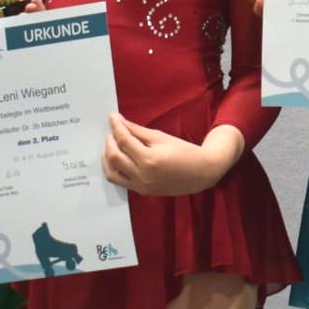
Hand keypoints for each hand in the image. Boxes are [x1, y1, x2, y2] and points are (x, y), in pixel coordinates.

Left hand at [103, 115, 240, 195]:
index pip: (124, 140)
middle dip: (109, 140)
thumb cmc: (185, 152)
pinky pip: (120, 181)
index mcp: (149, 159)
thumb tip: (121, 123)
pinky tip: (118, 160)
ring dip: (107, 157)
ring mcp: (140, 185)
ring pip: (111, 172)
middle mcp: (142, 174)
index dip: (116, 126)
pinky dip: (114, 169)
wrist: (201, 173)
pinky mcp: (141, 191)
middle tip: (113, 130)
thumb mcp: (162, 138)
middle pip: (114, 156)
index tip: (113, 117)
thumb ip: (139, 131)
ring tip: (112, 146)